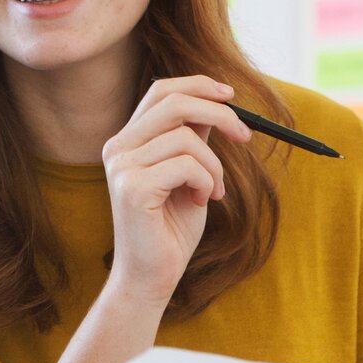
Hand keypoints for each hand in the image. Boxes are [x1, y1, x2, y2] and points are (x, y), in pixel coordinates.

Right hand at [102, 76, 252, 302]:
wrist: (151, 277)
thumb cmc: (170, 230)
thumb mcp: (188, 175)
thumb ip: (193, 141)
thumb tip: (215, 106)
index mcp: (127, 141)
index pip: (160, 92)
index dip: (198, 85)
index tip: (230, 95)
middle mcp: (117, 148)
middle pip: (173, 102)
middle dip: (219, 113)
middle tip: (245, 136)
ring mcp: (122, 167)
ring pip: (187, 138)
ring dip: (215, 166)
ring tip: (213, 191)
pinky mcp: (133, 188)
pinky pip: (188, 165)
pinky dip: (207, 181)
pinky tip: (201, 202)